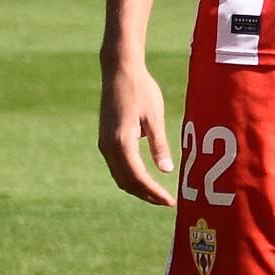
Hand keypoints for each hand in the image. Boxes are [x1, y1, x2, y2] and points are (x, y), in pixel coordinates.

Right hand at [99, 56, 174, 204]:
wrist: (119, 72)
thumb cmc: (141, 90)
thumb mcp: (155, 117)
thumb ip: (159, 144)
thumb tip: (166, 170)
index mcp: (121, 142)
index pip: (137, 177)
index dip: (153, 192)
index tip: (170, 202)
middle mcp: (108, 146)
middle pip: (126, 181)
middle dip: (146, 194)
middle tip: (167, 202)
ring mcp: (104, 143)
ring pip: (119, 175)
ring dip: (138, 187)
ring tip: (159, 194)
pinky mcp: (106, 139)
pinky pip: (117, 165)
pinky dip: (130, 176)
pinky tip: (146, 178)